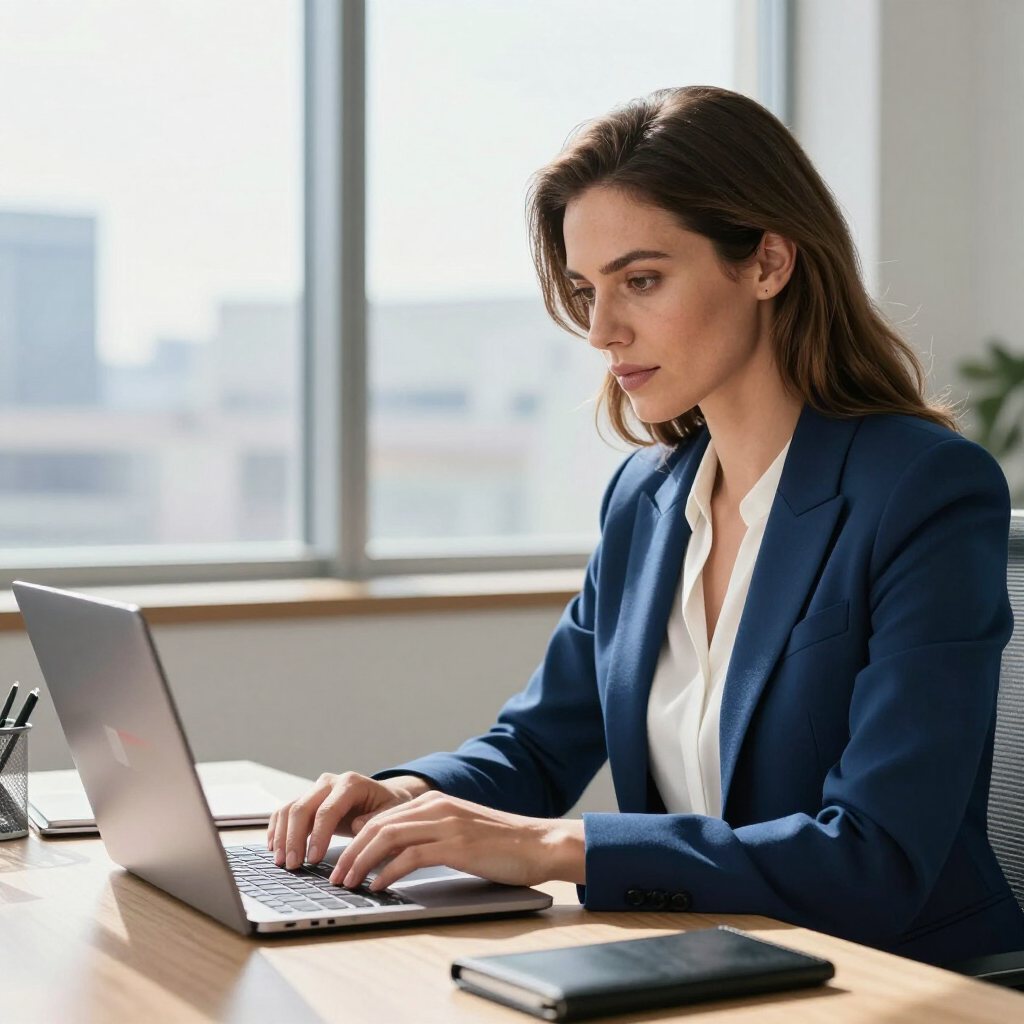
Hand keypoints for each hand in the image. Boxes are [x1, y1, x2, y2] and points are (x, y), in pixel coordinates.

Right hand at [267, 772, 432, 869]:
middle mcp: (329, 782)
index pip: (328, 810)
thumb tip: (357, 827)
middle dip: (294, 838)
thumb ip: (376, 820)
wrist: (382, 797)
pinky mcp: (307, 800)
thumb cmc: (388, 807)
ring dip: (282, 836)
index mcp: (351, 783)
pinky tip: (274, 848)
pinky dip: (277, 828)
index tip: (313, 860)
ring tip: (281, 862)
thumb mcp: (391, 814)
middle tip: (292, 865)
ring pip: (290, 809)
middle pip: (302, 808)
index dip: (318, 836)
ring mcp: (316, 789)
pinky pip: (285, 811)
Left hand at [330, 790, 585, 890]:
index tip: (340, 860)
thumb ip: (427, 833)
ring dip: (362, 862)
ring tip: (349, 883)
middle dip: (350, 852)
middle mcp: (436, 807)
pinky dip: (388, 872)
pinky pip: (411, 857)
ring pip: (387, 838)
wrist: (538, 843)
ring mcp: (446, 824)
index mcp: (434, 801)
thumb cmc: (500, 844)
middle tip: (336, 876)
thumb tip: (391, 851)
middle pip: (377, 826)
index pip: (381, 816)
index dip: (355, 839)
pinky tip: (379, 886)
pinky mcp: (456, 846)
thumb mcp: (458, 830)